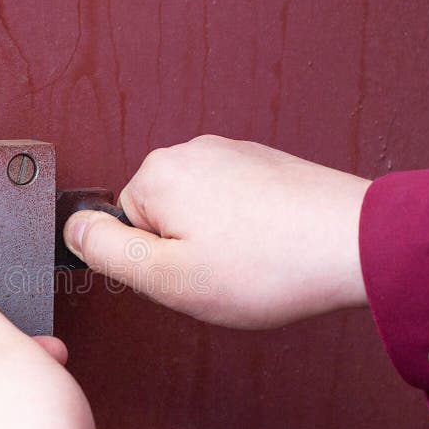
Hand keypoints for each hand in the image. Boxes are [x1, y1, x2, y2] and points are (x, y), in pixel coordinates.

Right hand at [64, 135, 370, 328]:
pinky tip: (268, 248)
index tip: (187, 274)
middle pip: (158, 217)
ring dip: (215, 242)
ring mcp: (232, 153)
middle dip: (181, 251)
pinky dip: (244, 230)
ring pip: (196, 214)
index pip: (123, 228)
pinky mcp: (262, 163)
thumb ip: (106, 252)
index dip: (152, 264)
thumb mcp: (166, 277)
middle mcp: (191, 151)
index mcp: (157, 174)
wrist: (356, 244)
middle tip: (218, 273)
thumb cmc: (268, 265)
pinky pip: (231, 205)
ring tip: (250, 262)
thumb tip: (72, 229)